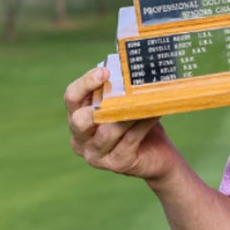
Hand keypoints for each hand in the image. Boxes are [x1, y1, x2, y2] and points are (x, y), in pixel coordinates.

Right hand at [64, 66, 176, 181]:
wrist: (159, 156)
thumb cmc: (138, 125)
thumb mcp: (124, 105)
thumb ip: (118, 91)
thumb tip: (126, 66)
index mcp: (77, 119)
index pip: (71, 98)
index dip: (85, 83)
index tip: (104, 71)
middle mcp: (80, 140)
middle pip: (80, 119)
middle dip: (100, 104)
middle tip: (122, 92)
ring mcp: (96, 155)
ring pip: (108, 130)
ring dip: (129, 113)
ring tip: (146, 99)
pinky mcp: (116, 163)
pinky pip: (129, 139)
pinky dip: (143, 123)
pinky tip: (155, 112)